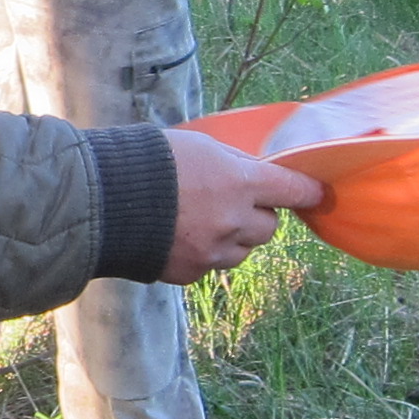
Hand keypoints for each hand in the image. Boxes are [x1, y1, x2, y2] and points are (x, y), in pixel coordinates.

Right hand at [157, 128, 324, 282]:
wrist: (101, 201)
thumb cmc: (148, 161)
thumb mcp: (199, 145)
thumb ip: (232, 162)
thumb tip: (252, 171)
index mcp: (240, 183)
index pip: (293, 191)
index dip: (308, 192)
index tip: (318, 194)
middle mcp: (234, 221)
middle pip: (269, 227)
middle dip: (259, 215)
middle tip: (237, 203)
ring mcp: (212, 252)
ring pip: (242, 251)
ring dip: (233, 238)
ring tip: (202, 221)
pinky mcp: (190, 273)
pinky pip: (210, 266)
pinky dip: (203, 254)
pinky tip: (177, 237)